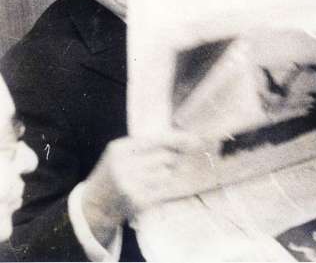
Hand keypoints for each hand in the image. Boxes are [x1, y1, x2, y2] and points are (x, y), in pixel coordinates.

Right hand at [81, 132, 204, 244]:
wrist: (94, 205)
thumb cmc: (114, 173)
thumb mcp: (122, 152)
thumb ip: (147, 143)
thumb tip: (186, 140)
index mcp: (119, 149)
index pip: (155, 140)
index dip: (177, 139)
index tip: (193, 138)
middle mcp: (124, 166)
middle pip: (166, 157)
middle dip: (171, 159)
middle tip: (162, 164)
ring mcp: (131, 185)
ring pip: (167, 173)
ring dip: (165, 174)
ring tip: (149, 178)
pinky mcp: (139, 201)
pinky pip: (164, 189)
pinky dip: (162, 188)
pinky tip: (149, 189)